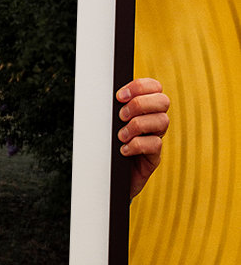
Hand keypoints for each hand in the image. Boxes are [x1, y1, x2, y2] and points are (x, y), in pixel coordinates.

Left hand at [116, 77, 169, 198]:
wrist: (107, 177)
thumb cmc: (106, 146)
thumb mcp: (108, 124)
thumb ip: (112, 108)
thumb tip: (101, 93)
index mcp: (144, 108)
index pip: (154, 87)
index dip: (140, 86)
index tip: (119, 96)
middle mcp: (154, 121)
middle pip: (163, 101)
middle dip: (140, 104)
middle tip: (121, 116)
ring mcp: (155, 138)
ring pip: (162, 121)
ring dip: (137, 125)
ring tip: (120, 136)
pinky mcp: (154, 157)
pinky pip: (155, 144)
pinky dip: (137, 145)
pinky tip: (123, 150)